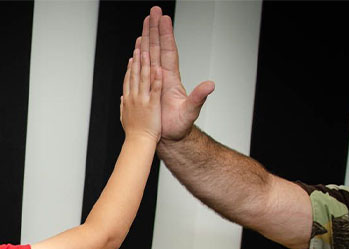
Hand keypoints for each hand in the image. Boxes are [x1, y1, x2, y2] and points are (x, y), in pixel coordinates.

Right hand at [120, 43, 161, 142]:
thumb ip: (125, 106)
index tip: (134, 52)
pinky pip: (154, 90)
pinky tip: (158, 69)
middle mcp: (136, 97)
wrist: (140, 145)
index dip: (132, 64)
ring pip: (144, 78)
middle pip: (137, 72)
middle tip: (140, 41)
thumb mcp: (125, 118)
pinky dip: (156, 80)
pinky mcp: (152, 106)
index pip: (131, 77)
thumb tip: (122, 99)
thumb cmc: (136, 134)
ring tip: (147, 50)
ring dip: (145, 63)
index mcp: (129, 99)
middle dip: (139, 56)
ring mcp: (143, 101)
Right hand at [139, 6, 214, 141]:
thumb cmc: (180, 127)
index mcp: (171, 79)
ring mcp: (155, 82)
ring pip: (150, 55)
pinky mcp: (149, 88)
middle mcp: (163, 77)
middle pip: (158, 48)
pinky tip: (138, 49)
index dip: (166, 35)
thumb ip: (199, 97)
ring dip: (147, 38)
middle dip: (155, 29)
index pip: (169, 51)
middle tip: (153, 12)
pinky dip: (140, 57)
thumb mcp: (191, 111)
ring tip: (145, 23)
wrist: (170, 137)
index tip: (164, 19)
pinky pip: (142, 69)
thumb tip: (211, 85)